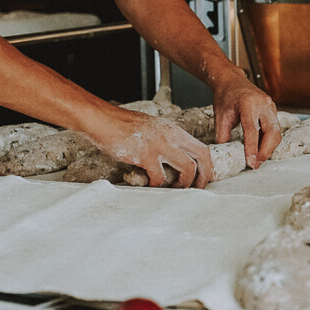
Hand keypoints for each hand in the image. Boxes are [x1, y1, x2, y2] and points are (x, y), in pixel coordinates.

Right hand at [93, 109, 213, 187]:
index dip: (207, 165)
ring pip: (188, 168)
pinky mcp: (145, 155)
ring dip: (184, 184)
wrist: (102, 120)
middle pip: (202, 156)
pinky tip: (151, 186)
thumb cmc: (123, 126)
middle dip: (203, 176)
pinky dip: (158, 186)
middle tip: (197, 189)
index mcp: (174, 130)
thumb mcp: (152, 128)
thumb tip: (175, 158)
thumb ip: (166, 140)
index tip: (202, 178)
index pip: (202, 148)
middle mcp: (171, 136)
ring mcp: (160, 145)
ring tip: (175, 190)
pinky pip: (160, 177)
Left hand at [211, 67, 281, 168]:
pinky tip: (260, 148)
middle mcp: (264, 104)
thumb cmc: (226, 96)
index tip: (251, 162)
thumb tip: (225, 155)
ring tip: (257, 159)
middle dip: (266, 151)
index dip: (252, 148)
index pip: (252, 129)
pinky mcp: (273, 110)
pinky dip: (268, 140)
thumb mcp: (220, 117)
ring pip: (277, 132)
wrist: (231, 80)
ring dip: (268, 148)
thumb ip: (222, 136)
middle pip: (272, 132)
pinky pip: (275, 129)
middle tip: (256, 164)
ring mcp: (271, 106)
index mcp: (248, 103)